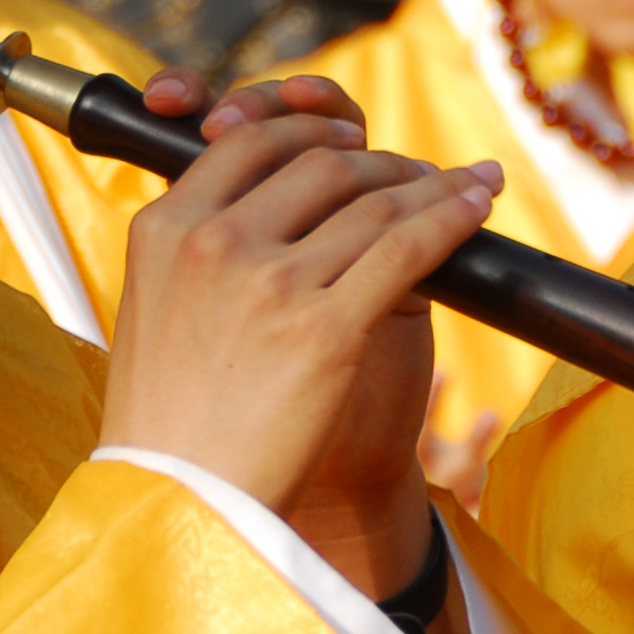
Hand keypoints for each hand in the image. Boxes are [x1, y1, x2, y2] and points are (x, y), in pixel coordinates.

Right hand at [105, 70, 499, 606]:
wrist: (181, 507)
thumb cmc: (173, 424)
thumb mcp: (157, 312)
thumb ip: (202, 254)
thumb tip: (260, 214)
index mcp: (163, 229)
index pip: (246, 142)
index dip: (307, 126)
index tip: (345, 133)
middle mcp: (215, 242)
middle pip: (319, 165)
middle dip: (380, 161)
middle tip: (417, 171)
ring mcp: (272, 282)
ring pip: (374, 202)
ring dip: (431, 185)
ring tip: (467, 185)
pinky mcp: (328, 329)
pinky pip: (408, 249)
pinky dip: (452, 220)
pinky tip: (476, 211)